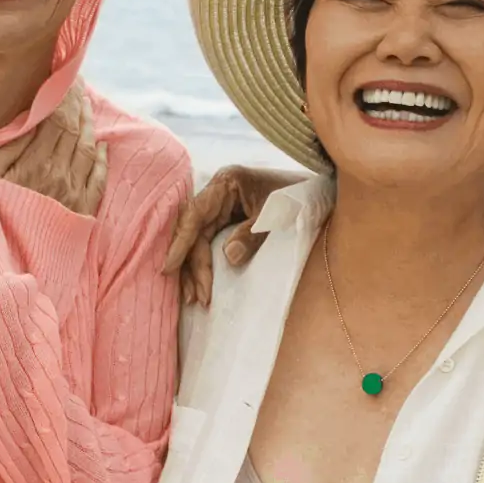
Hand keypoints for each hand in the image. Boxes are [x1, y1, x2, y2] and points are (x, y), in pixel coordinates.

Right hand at [0, 83, 107, 216]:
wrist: (14, 260)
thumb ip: (5, 147)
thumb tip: (24, 118)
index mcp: (34, 160)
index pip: (55, 117)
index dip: (62, 95)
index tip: (62, 78)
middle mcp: (59, 172)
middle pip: (74, 127)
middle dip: (76, 101)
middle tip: (76, 83)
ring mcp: (74, 191)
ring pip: (89, 147)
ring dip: (89, 122)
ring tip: (86, 105)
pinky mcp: (84, 208)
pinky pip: (99, 176)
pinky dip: (102, 157)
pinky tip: (102, 145)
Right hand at [159, 165, 305, 305]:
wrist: (314, 191)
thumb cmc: (296, 196)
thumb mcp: (278, 215)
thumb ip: (253, 235)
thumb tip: (229, 257)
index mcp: (226, 183)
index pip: (195, 214)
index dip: (181, 243)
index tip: (169, 267)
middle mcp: (216, 194)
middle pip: (194, 233)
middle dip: (193, 266)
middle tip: (197, 297)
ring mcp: (219, 207)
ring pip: (197, 241)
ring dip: (194, 270)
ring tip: (195, 299)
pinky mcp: (225, 220)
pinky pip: (207, 243)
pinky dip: (203, 265)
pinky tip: (198, 285)